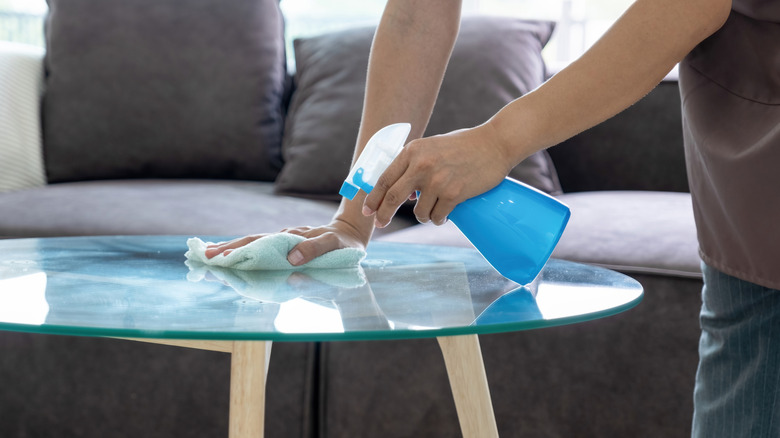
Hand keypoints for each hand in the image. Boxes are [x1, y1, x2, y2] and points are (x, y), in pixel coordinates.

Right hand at [204, 218, 368, 265]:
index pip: (259, 244)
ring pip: (253, 244)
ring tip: (210, 256)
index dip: (239, 251)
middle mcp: (283, 238)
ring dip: (232, 250)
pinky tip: (232, 256)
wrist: (350, 233)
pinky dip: (246, 251)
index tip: (220, 258)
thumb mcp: (333, 244)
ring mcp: (283, 241)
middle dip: (227, 250)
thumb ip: (314, 250)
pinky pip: (262, 248)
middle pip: (250, 242)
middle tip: (204, 257)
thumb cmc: (342, 243)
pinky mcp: (285, 246)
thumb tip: (291, 260)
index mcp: (290, 238)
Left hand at [362, 123, 512, 226]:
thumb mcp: (432, 147)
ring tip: (434, 210)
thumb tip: (404, 194)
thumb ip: (415, 165)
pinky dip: (440, 219)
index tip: (367, 210)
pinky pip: (438, 217)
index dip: (373, 197)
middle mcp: (421, 166)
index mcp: (413, 151)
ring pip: (419, 212)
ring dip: (424, 216)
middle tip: (380, 224)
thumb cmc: (464, 145)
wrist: (495, 143)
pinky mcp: (454, 193)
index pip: (385, 178)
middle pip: (393, 198)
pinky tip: (445, 213)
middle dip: (383, 215)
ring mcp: (437, 181)